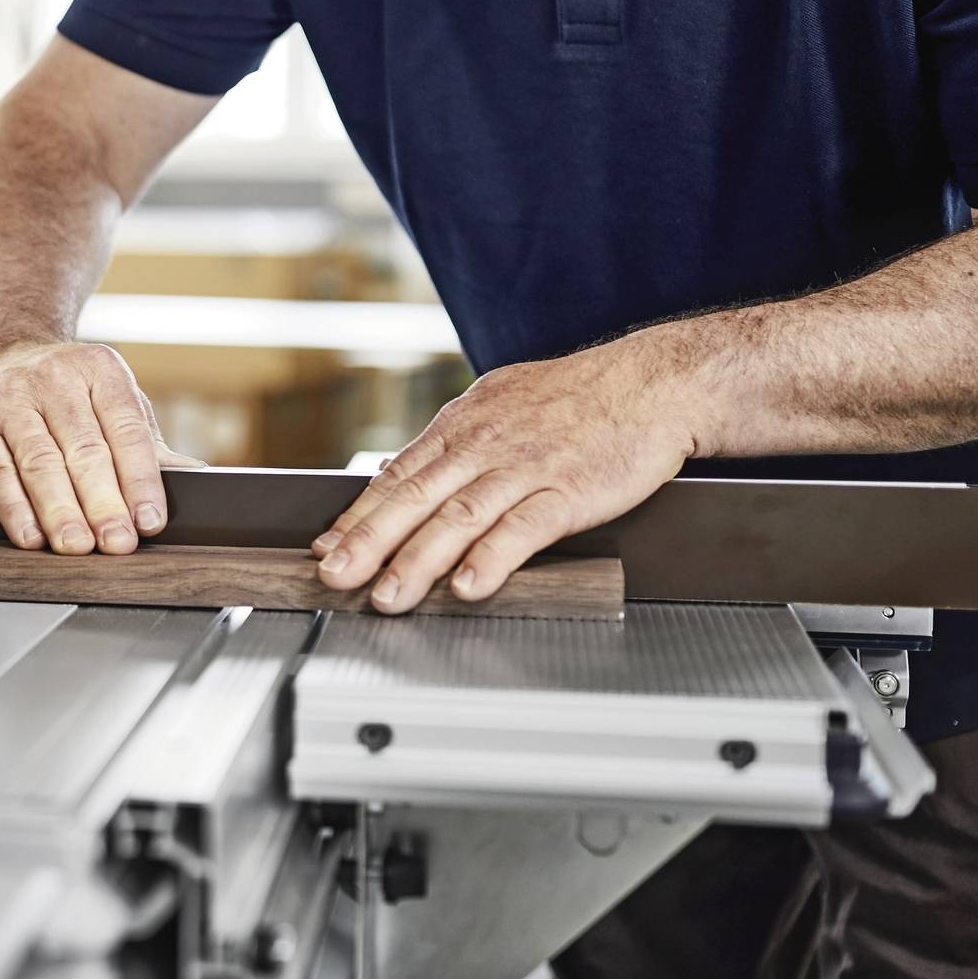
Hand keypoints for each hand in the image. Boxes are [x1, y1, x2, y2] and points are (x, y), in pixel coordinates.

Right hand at [0, 340, 194, 553]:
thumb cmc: (65, 391)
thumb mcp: (110, 399)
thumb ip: (146, 442)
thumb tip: (194, 476)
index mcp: (100, 369)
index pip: (126, 428)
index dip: (140, 478)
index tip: (150, 521)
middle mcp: (53, 377)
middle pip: (84, 449)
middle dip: (103, 502)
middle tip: (117, 543)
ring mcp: (8, 398)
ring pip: (40, 462)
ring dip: (60, 510)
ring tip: (78, 546)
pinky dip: (13, 507)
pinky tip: (31, 536)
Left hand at [312, 332, 706, 611]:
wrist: (652, 382)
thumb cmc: (576, 398)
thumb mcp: (499, 405)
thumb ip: (452, 445)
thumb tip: (400, 474)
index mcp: (462, 425)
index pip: (397, 476)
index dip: (358, 516)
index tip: (325, 550)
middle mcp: (484, 444)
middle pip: (415, 498)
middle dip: (368, 542)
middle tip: (335, 578)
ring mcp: (525, 467)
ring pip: (459, 516)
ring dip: (419, 561)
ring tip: (389, 596)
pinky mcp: (569, 489)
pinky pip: (524, 527)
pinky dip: (493, 558)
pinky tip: (469, 585)